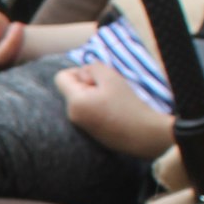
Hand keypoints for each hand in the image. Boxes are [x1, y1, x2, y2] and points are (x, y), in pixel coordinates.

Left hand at [54, 61, 175, 159]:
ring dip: (95, 93)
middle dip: (88, 83)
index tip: (96, 77)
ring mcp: (79, 125)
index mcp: (74, 102)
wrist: (143, 135)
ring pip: (81, 98)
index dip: (78, 71)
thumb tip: (83, 71)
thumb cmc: (128, 105)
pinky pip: (87, 110)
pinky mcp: (88, 131)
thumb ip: (94, 67)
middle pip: (71, 87)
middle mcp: (71, 114)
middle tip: (109, 89)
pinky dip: (98, 105)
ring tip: (113, 100)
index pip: (61, 77)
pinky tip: (113, 110)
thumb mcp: (112, 78)